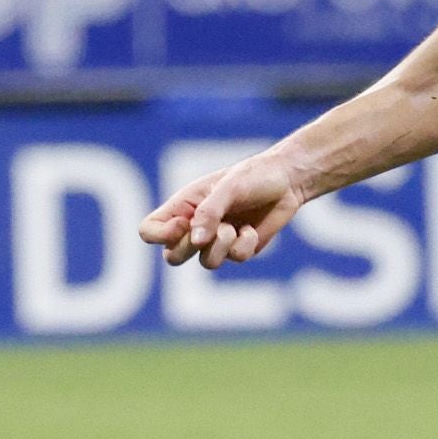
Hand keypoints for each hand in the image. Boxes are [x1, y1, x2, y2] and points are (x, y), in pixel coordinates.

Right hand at [141, 148, 308, 267]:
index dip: (160, 235)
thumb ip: (209, 212)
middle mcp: (194, 226)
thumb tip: (195, 242)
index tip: (183, 225)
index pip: (149, 230)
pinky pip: (234, 259)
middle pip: (172, 256)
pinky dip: (244, 244)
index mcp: (182, 206)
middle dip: (191, 248)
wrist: (288, 181)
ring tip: (235, 227)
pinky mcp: (239, 249)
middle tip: (211, 229)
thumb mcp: (228, 187)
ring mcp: (216, 241)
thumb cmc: (253, 175)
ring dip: (222, 246)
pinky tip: (251, 229)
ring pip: (206, 263)